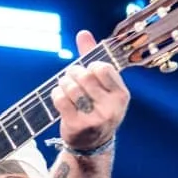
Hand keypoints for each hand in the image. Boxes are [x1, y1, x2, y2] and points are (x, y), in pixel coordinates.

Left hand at [50, 30, 130, 150]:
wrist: (92, 144)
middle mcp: (111, 108)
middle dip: (73, 73)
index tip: (88, 71)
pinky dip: (56, 94)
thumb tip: (83, 33)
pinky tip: (59, 96)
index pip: (103, 68)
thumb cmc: (97, 107)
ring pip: (71, 88)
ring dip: (63, 83)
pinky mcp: (76, 125)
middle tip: (71, 77)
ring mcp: (94, 118)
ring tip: (64, 86)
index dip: (90, 66)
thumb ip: (93, 58)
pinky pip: (60, 100)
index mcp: (121, 96)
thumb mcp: (102, 87)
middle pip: (85, 76)